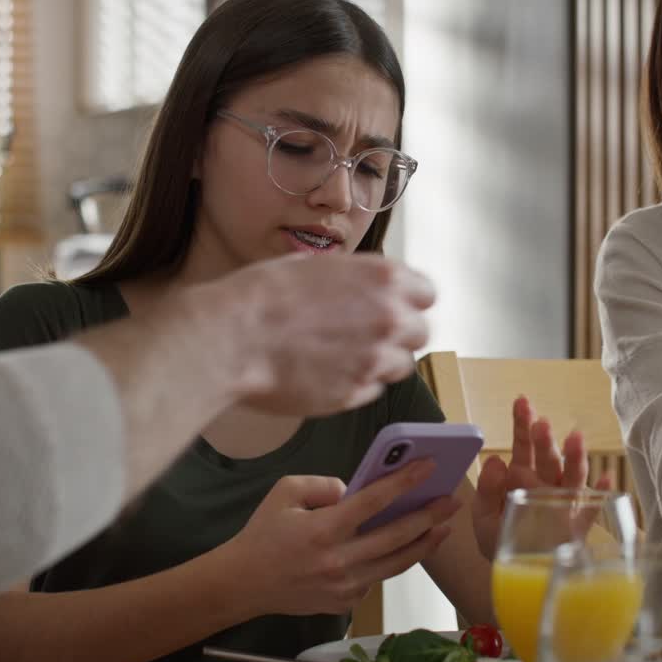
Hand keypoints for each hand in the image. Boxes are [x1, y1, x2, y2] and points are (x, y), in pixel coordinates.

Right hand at [207, 254, 434, 415]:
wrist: (233, 339)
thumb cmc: (262, 296)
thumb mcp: (313, 266)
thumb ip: (352, 280)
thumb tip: (361, 288)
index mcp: (383, 278)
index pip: (427, 293)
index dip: (411, 300)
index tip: (397, 306)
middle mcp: (389, 318)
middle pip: (421, 332)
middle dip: (400, 333)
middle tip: (370, 334)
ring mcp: (374, 359)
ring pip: (402, 365)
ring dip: (382, 361)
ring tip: (346, 356)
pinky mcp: (355, 394)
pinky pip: (373, 390)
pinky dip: (358, 383)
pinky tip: (328, 373)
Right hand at [227, 460, 458, 615]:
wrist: (244, 583)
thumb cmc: (263, 534)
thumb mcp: (285, 493)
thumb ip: (324, 486)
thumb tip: (355, 490)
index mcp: (322, 529)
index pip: (373, 501)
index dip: (404, 481)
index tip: (429, 466)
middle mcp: (338, 560)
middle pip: (396, 536)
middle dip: (429, 516)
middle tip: (452, 500)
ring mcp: (344, 586)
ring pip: (396, 563)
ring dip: (424, 543)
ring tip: (444, 526)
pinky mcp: (346, 602)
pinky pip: (376, 577)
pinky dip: (393, 561)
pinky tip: (406, 546)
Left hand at [472, 395, 599, 559]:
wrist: (517, 577)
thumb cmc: (500, 542)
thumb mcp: (484, 517)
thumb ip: (488, 491)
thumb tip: (495, 460)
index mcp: (521, 479)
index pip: (524, 448)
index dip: (522, 425)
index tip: (522, 402)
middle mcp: (545, 487)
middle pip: (548, 459)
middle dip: (545, 441)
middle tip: (541, 424)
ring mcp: (563, 506)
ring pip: (570, 478)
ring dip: (574, 458)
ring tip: (575, 439)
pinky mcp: (577, 530)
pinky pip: (591, 511)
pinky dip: (599, 495)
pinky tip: (605, 479)